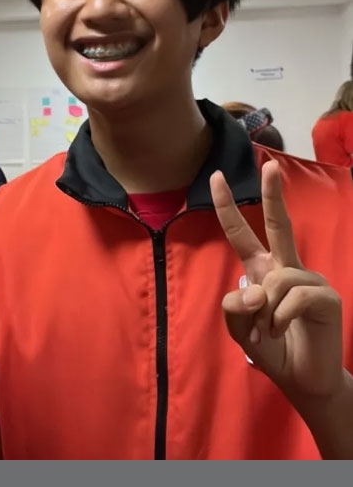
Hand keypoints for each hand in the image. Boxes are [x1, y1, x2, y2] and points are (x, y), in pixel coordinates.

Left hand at [210, 160, 343, 403]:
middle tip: (271, 164)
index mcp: (261, 269)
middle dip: (274, 194)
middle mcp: (285, 267)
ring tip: (268, 330)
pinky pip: (293, 297)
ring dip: (265, 311)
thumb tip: (252, 291)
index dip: (227, 206)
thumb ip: (234, 309)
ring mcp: (308, 279)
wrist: (302, 379)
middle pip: (279, 225)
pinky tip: (281, 331)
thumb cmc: (270, 347)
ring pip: (276, 279)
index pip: (240, 233)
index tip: (217, 176)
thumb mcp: (240, 328)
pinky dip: (279, 318)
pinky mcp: (325, 296)